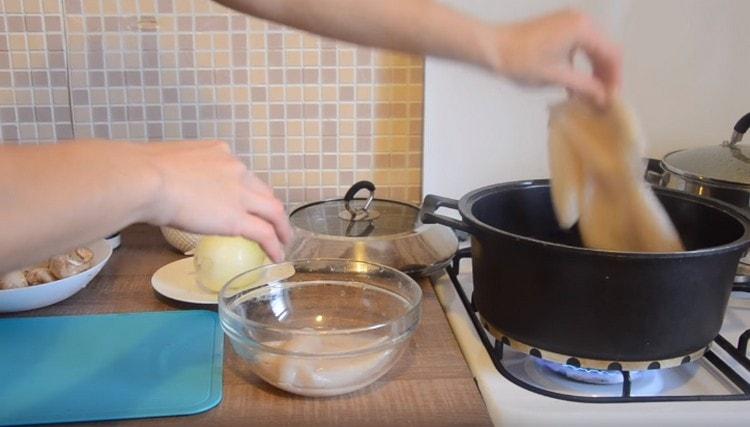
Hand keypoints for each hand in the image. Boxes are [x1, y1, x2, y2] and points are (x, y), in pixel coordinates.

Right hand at [142, 141, 291, 261]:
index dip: (248, 190)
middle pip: (263, 191)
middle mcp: (235, 168)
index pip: (242, 174)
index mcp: (219, 152)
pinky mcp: (238, 218)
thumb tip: (164, 184)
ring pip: (273, 211)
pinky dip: (274, 245)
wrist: (146, 179)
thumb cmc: (142, 171)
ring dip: (282, 228)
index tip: (246, 202)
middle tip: (274, 223)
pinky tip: (276, 255)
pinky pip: (264, 233)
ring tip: (284, 242)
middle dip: (270, 209)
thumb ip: (178, 172)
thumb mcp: (168, 162)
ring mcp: (240, 193)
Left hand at [488, 9, 620, 106]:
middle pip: (605, 50)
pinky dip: (581, 65)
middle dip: (606, 76)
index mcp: (583, 29)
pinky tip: (576, 87)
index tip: (613, 99)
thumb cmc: (522, 61)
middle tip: (604, 99)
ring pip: (593, 49)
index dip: (615, 78)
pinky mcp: (558, 28)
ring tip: (592, 96)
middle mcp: (580, 20)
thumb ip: (585, 87)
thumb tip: (604, 99)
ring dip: (594, 72)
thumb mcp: (557, 77)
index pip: (612, 54)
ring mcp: (569, 22)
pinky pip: (579, 46)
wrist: (493, 48)